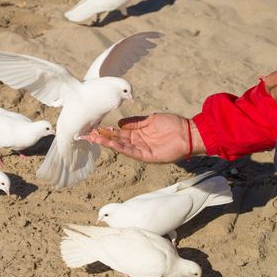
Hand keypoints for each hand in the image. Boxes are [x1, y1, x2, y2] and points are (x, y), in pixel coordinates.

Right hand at [81, 113, 205, 162]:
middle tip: (87, 134)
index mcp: (138, 134)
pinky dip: (121, 148)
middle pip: (116, 141)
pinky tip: (111, 143)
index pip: (118, 133)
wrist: (188, 132)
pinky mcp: (148, 156)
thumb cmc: (172, 124)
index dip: (106, 131)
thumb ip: (135, 122)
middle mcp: (137, 143)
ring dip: (107, 143)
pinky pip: (131, 152)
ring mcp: (142, 150)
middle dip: (102, 138)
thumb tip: (119, 123)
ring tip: (94, 138)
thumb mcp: (150, 120)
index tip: (94, 128)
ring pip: (121, 147)